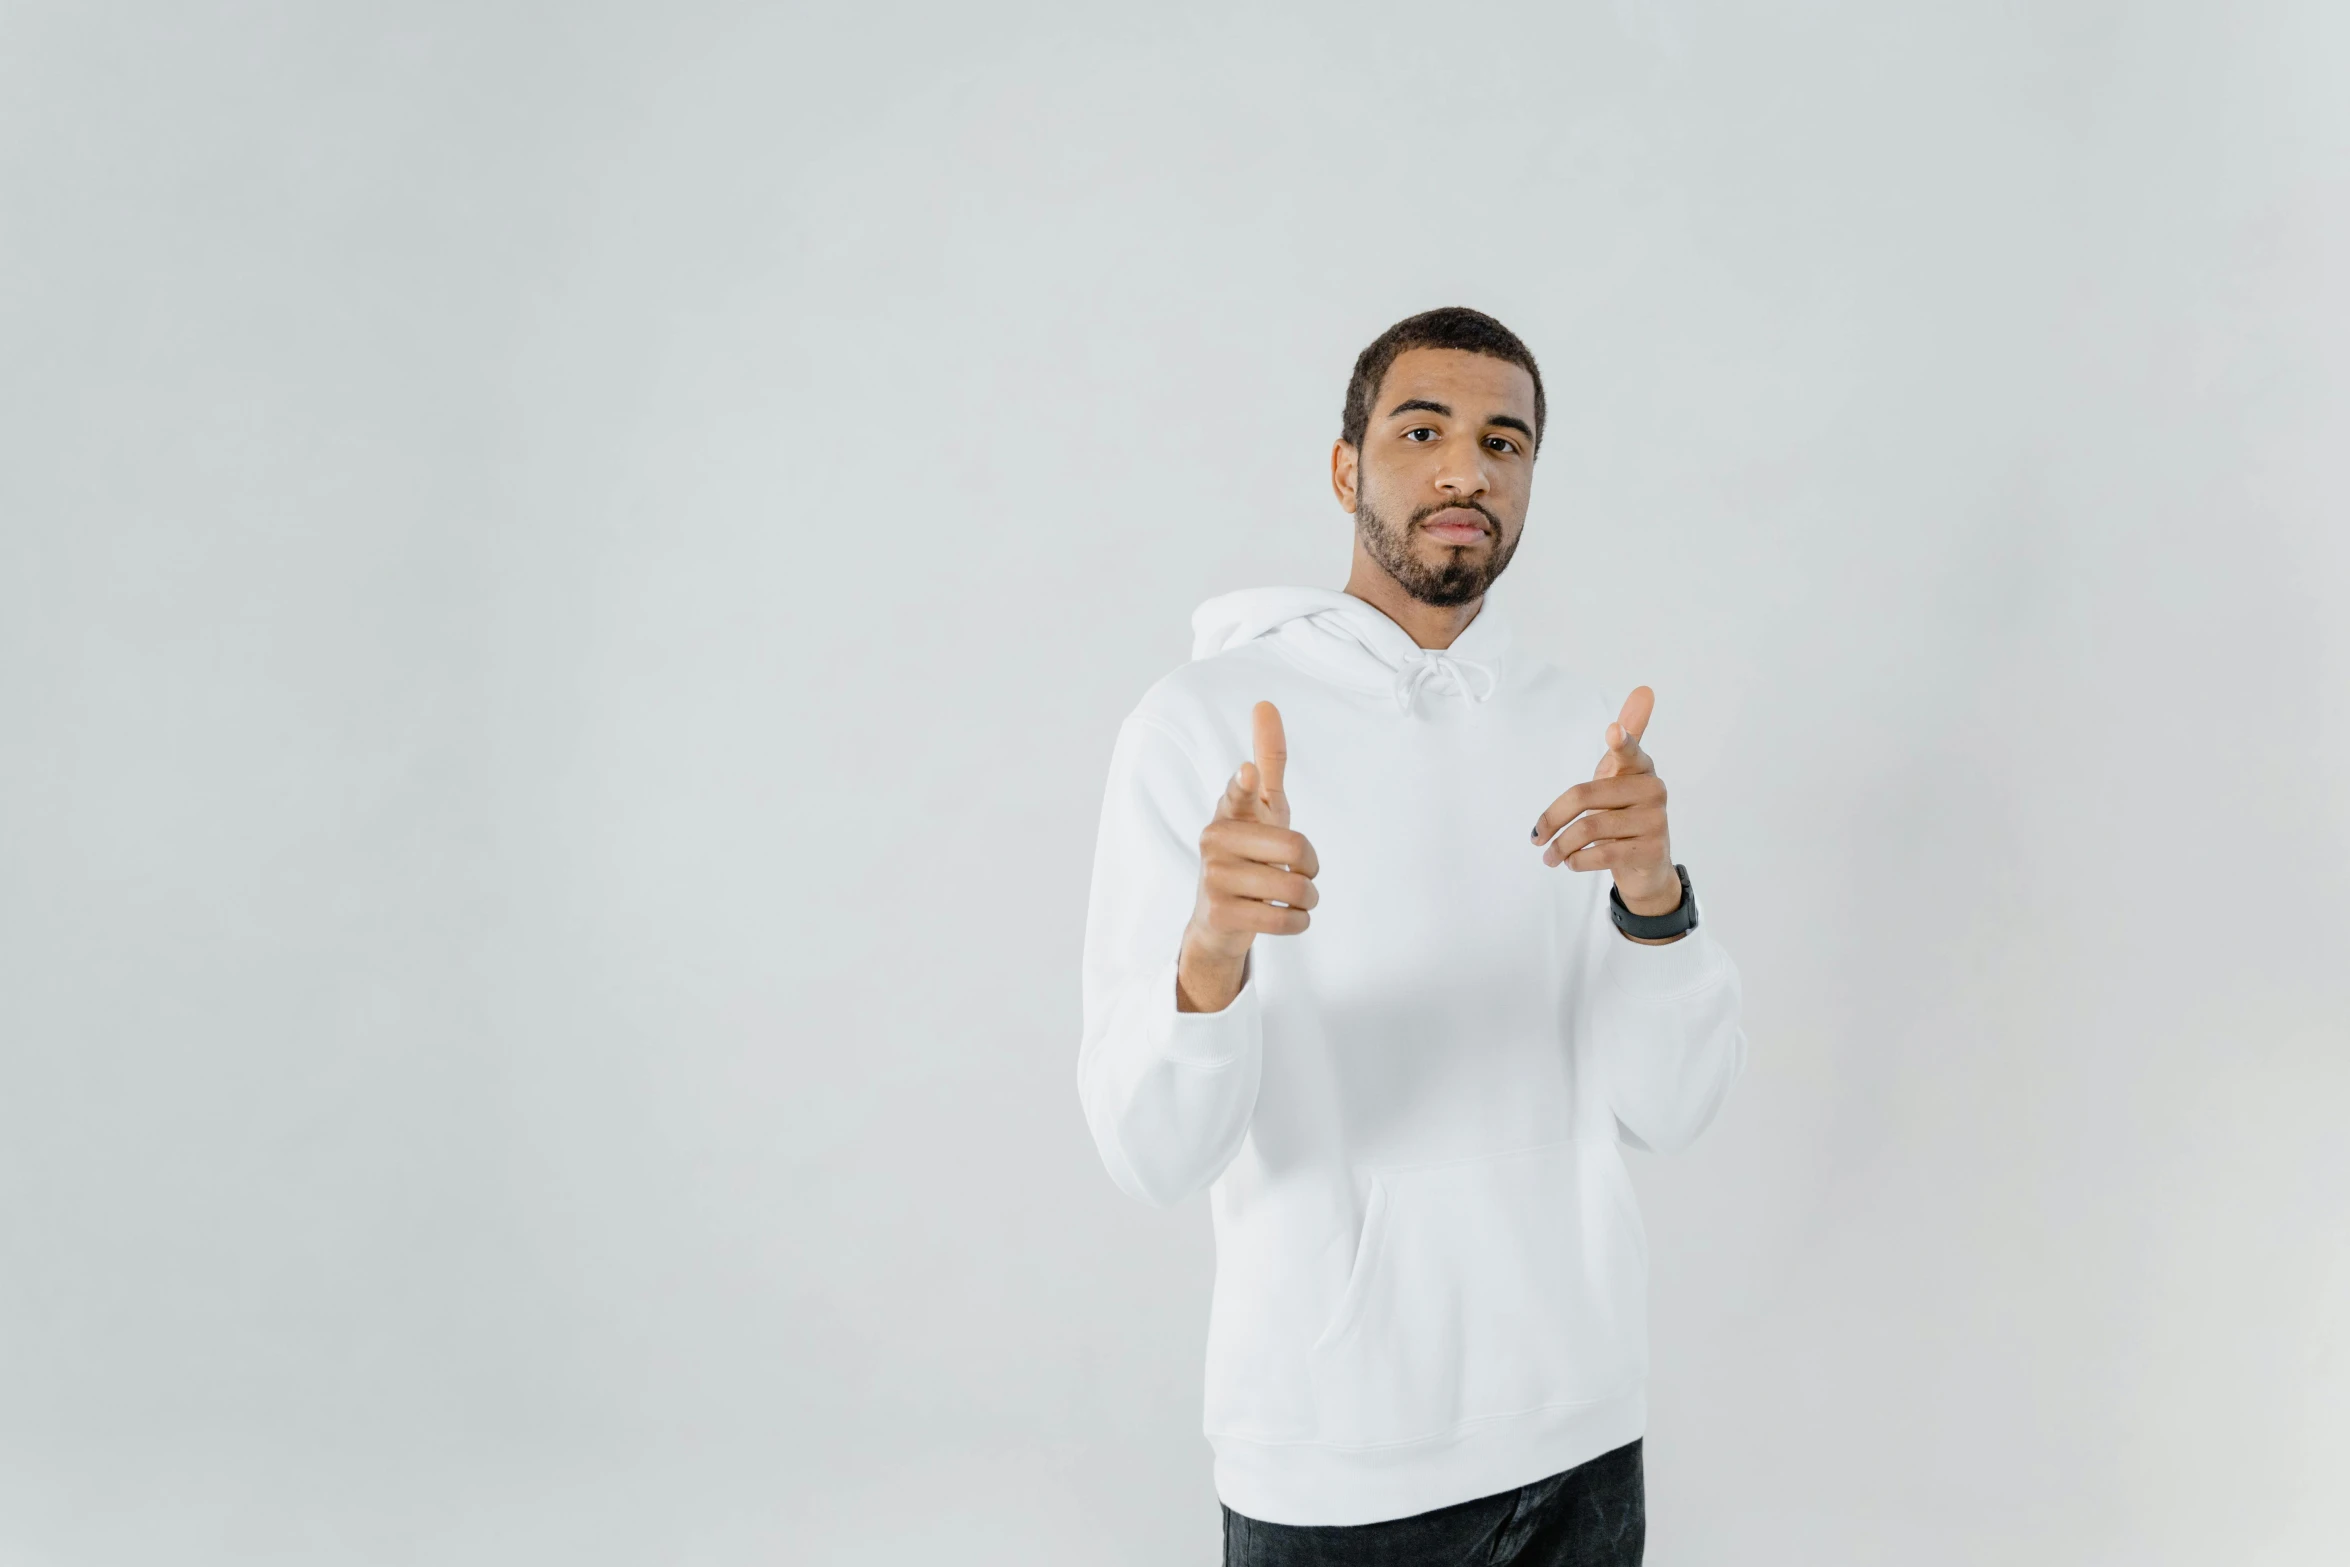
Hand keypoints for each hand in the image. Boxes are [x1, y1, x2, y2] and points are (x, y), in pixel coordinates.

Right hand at [1178, 701, 1320, 1011]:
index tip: (1249, 773)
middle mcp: (1214, 840)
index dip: (1245, 783)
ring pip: (1294, 889)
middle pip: (1294, 849)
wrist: (1217, 920)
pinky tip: (1286, 918)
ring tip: (1294, 899)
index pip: (1239, 792)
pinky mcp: (1219, 915)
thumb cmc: (1248, 853)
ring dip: (1308, 899)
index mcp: (1228, 812)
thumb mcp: (1263, 808)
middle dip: (1311, 868)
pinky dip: (1299, 923)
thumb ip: (1269, 760)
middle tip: (1301, 874)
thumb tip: (1265, 703)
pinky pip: (1284, 920)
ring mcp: (1212, 878)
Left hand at [1529, 686, 1683, 935]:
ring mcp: (1655, 820)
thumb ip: (1624, 742)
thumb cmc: (1624, 813)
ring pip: (1589, 828)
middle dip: (1552, 819)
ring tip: (1550, 857)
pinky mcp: (1651, 850)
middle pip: (1585, 795)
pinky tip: (1572, 863)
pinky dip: (1577, 861)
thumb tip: (1644, 689)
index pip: (1630, 751)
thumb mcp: (1619, 776)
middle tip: (1536, 839)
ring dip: (1560, 847)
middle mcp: (1652, 790)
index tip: (1612, 731)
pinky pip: (1600, 853)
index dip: (1621, 741)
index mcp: (1640, 767)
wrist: (1647, 866)